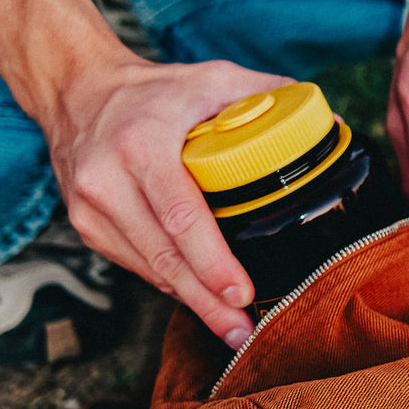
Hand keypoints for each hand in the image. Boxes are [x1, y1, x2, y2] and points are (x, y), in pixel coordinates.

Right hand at [46, 52, 291, 347]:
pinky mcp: (86, 226)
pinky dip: (167, 280)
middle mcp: (107, 179)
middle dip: (206, 300)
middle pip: (164, 255)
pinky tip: (196, 295)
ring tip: (228, 325)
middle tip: (241, 329)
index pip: (180, 214)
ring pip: (148, 267)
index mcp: (141, 143)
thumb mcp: (211, 79)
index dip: (212, 260)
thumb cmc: (153, 91)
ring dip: (189, 300)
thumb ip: (268, 96)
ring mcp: (90, 208)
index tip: (240, 291)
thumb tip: (330, 123)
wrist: (78, 94)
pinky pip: (134, 263)